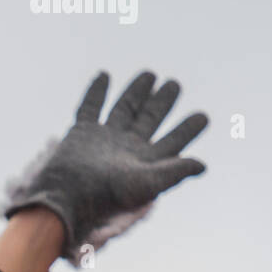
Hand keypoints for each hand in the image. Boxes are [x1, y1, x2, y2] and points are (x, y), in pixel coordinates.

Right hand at [3, 71, 207, 262]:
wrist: (68, 197)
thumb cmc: (107, 195)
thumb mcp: (148, 184)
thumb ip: (175, 171)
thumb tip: (203, 165)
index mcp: (144, 162)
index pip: (172, 142)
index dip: (188, 129)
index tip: (203, 117)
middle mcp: (126, 149)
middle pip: (148, 120)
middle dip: (162, 103)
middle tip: (174, 84)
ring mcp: (104, 140)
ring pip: (123, 110)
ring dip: (136, 93)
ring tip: (150, 74)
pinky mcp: (82, 134)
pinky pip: (89, 108)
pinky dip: (95, 92)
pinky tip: (104, 75)